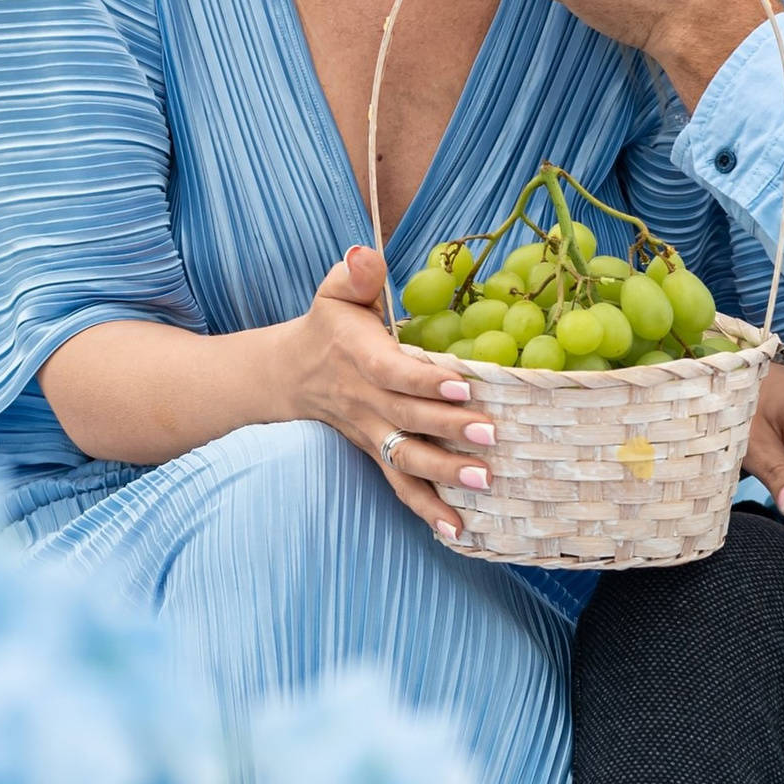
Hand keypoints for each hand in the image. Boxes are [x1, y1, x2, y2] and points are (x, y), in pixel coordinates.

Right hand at [285, 247, 495, 542]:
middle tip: (492, 436)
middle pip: (409, 420)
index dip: (426, 380)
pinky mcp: (377, 454)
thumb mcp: (335, 292)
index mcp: (362, 358)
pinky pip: (399, 486)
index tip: (462, 384)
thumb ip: (354, 274)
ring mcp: (372, 434)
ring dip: (443, 474)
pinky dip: (425, 510)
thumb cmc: (328, 326)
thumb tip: (363, 253)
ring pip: (405, 459)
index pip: (395, 372)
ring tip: (483, 481)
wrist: (290, 375)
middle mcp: (367, 402)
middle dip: (450, 430)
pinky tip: (457, 530)